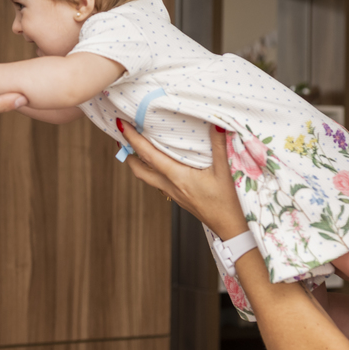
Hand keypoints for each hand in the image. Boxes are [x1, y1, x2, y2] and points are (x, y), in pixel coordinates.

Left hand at [118, 122, 247, 239]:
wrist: (227, 227)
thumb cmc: (225, 202)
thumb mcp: (224, 171)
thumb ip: (219, 145)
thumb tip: (218, 123)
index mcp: (177, 177)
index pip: (148, 155)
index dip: (133, 139)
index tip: (121, 125)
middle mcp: (169, 185)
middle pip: (138, 169)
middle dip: (126, 151)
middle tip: (120, 134)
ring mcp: (172, 192)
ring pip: (145, 176)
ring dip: (136, 161)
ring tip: (133, 145)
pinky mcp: (176, 196)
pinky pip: (156, 180)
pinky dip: (149, 168)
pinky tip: (156, 161)